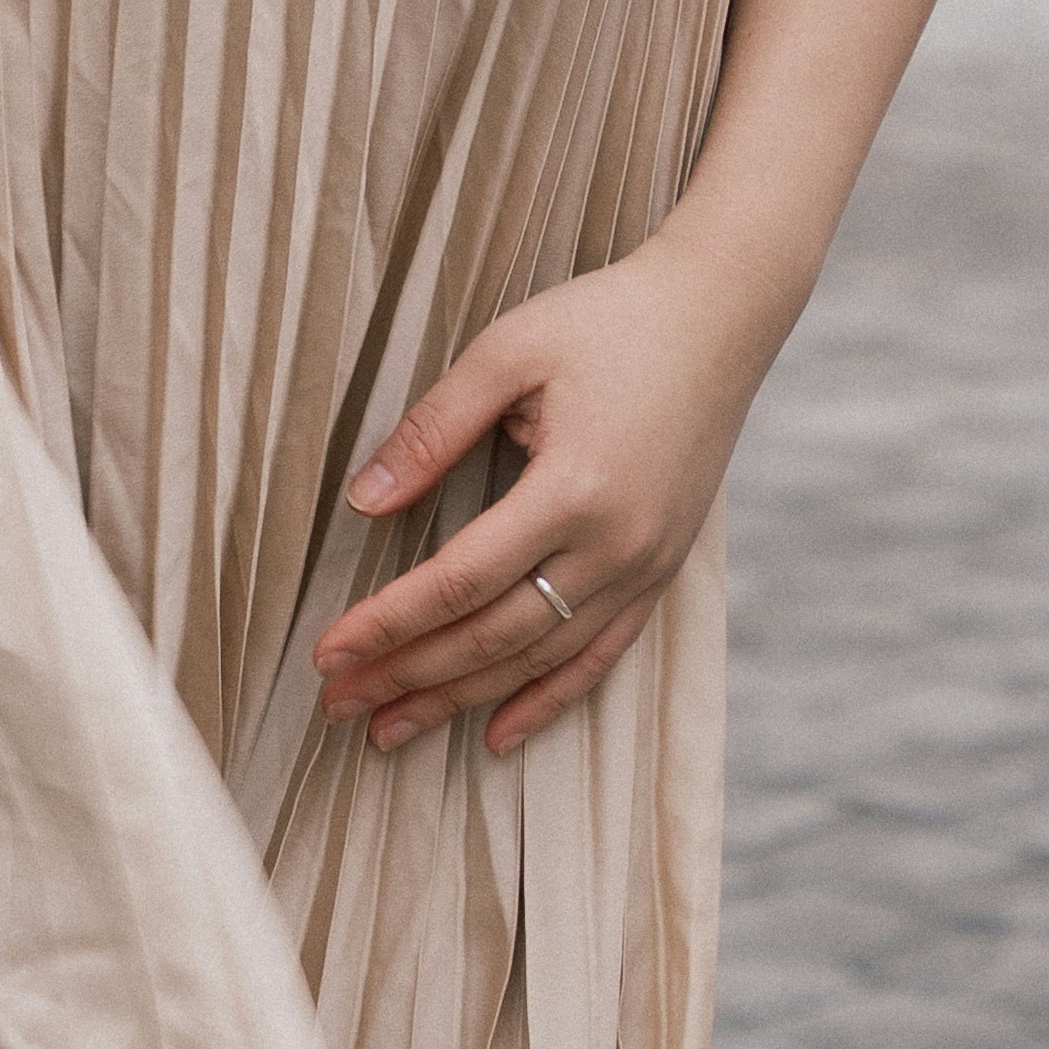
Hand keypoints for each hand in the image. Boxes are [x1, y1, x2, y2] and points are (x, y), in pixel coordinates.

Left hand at [312, 237, 770, 761]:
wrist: (719, 315)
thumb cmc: (607, 320)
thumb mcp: (508, 351)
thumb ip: (434, 429)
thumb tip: (364, 502)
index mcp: (572, 488)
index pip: (460, 580)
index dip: (389, 623)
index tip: (329, 653)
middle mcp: (613, 545)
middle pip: (493, 635)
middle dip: (408, 675)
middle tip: (339, 704)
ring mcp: (643, 567)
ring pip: (538, 659)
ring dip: (460, 700)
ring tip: (391, 730)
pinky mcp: (661, 571)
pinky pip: (599, 657)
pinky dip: (546, 701)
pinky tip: (497, 734)